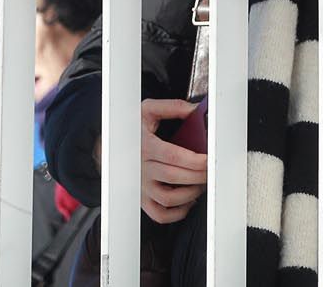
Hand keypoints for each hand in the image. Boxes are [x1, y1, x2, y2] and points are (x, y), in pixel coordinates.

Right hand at [135, 97, 208, 222]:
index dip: (195, 160)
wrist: (111, 146)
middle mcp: (142, 169)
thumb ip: (173, 107)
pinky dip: (178, 212)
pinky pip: (160, 214)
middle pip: (174, 177)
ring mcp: (141, 187)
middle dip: (199, 174)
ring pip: (168, 198)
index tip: (210, 159)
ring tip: (202, 182)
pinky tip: (189, 199)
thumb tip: (195, 111)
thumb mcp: (148, 110)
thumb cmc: (133, 129)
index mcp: (145, 147)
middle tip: (212, 169)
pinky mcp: (142, 200)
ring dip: (190, 192)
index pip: (173, 156)